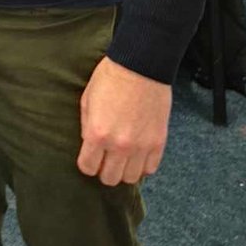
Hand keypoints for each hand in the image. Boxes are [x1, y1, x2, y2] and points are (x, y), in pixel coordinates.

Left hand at [77, 56, 171, 185]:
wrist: (140, 66)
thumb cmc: (110, 78)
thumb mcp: (87, 100)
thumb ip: (86, 126)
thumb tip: (89, 144)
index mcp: (97, 133)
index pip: (88, 167)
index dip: (87, 164)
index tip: (89, 158)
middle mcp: (119, 145)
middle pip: (110, 178)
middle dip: (104, 170)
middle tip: (105, 159)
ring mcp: (141, 146)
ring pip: (131, 178)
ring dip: (124, 170)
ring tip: (122, 157)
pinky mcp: (158, 143)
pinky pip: (150, 169)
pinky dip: (143, 165)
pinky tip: (138, 153)